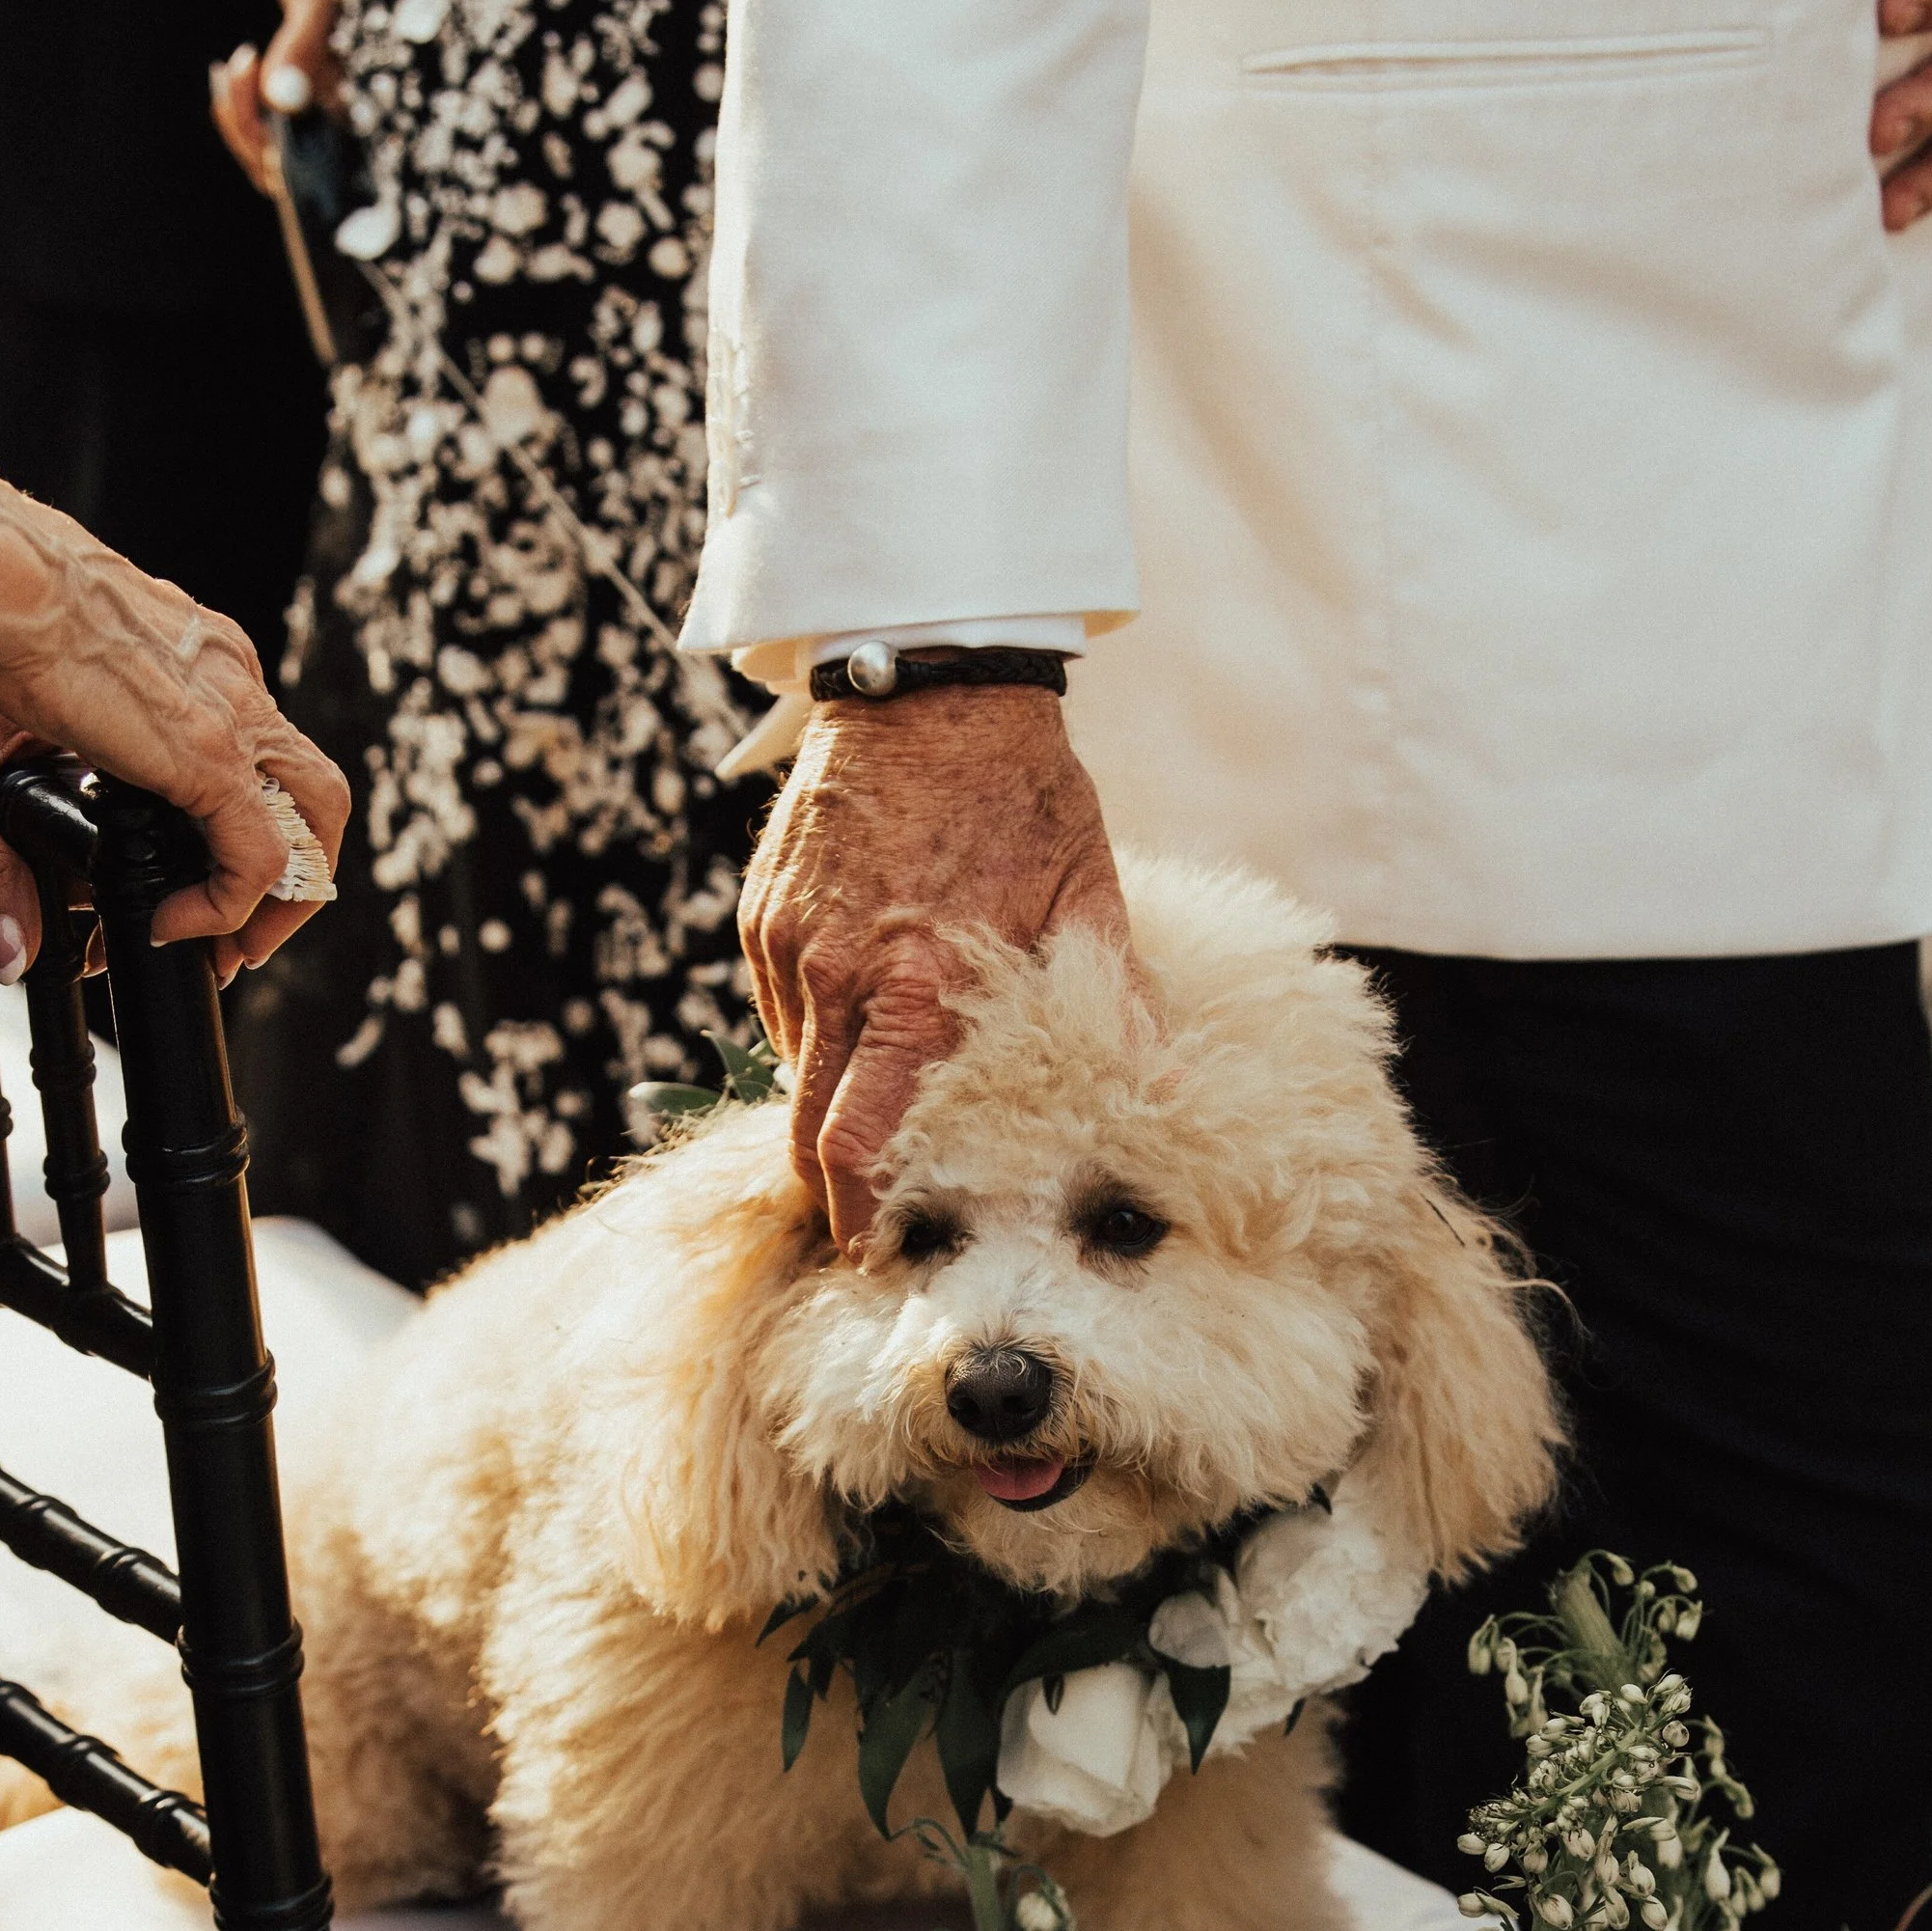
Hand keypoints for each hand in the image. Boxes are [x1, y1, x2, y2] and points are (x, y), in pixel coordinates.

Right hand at [0, 457, 347, 981]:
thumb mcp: (46, 692)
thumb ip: (59, 752)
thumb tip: (49, 791)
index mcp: (199, 656)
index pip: (264, 753)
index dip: (249, 827)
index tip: (202, 880)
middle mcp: (230, 678)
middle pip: (313, 792)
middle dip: (294, 877)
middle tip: (241, 935)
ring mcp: (230, 711)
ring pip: (315, 823)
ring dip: (281, 901)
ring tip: (227, 947)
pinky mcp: (207, 752)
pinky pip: (257, 855)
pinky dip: (228, 905)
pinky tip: (173, 923)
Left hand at [212, 0, 361, 191]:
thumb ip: (301, 46)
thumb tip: (278, 97)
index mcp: (364, 107)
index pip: (322, 169)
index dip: (282, 161)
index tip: (258, 114)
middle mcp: (347, 119)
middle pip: (291, 171)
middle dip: (252, 131)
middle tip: (239, 68)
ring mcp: (326, 112)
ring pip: (275, 152)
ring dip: (243, 118)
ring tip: (234, 65)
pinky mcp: (305, 99)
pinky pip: (269, 127)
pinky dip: (244, 106)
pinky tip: (236, 68)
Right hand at [741, 688, 1131, 1245]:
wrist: (924, 679)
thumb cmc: (1016, 788)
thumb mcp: (1084, 888)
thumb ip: (1116, 996)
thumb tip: (1168, 1087)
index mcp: (915, 985)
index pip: (860, 1140)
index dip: (862, 1211)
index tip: (880, 1251)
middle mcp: (837, 974)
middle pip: (808, 1132)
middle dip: (833, 1191)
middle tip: (869, 1226)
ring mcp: (790, 944)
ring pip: (796, 1069)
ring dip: (832, 1103)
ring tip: (881, 1110)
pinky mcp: (763, 914)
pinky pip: (784, 1009)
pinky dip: (819, 1036)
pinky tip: (866, 1020)